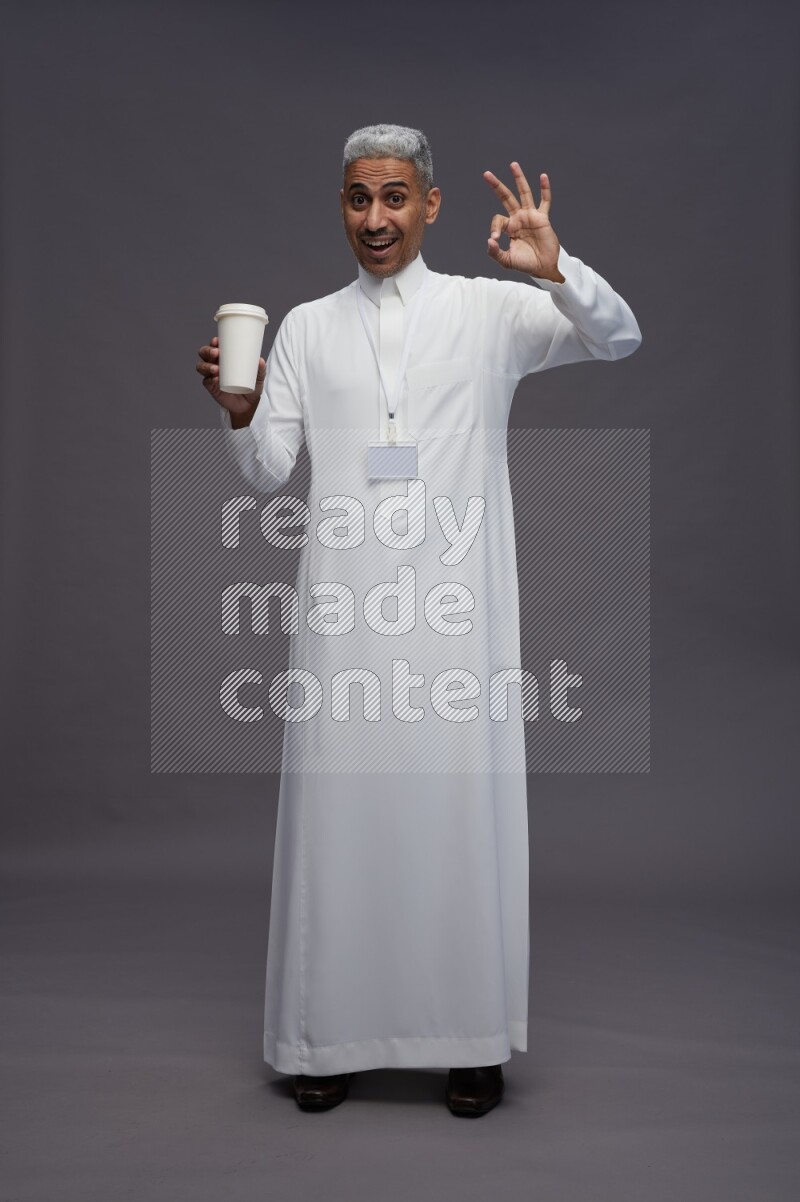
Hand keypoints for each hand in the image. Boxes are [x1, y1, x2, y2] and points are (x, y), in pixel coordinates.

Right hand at [196, 336, 265, 425]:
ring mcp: (212, 375)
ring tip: (216, 369)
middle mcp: (215, 363)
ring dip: (207, 366)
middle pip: (204, 353)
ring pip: (202, 367)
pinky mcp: (212, 387)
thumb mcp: (258, 377)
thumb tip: (260, 361)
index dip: (213, 342)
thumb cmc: (251, 385)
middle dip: (207, 351)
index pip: (214, 346)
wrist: (249, 404)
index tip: (217, 341)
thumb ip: (261, 369)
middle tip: (216, 353)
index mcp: (224, 357)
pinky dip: (210, 380)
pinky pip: (206, 381)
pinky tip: (215, 379)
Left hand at [483, 162, 563, 280]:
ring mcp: (530, 216)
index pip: (497, 220)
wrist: (542, 268)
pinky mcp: (542, 218)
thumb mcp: (506, 261)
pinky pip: (545, 201)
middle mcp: (518, 218)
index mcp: (508, 227)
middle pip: (506, 197)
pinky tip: (543, 176)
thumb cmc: (524, 264)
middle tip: (486, 174)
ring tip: (513, 165)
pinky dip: (545, 189)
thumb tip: (489, 240)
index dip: (494, 227)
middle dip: (497, 186)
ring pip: (524, 193)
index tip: (494, 239)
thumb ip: (494, 252)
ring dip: (519, 179)